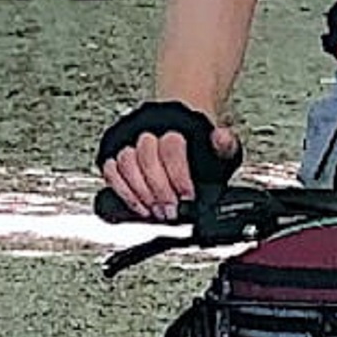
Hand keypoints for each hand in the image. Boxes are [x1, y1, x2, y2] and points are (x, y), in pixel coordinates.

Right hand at [100, 99, 241, 218]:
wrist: (183, 130)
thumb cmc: (199, 145)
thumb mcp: (219, 147)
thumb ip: (224, 145)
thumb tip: (222, 137)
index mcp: (177, 124)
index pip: (172, 147)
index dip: (179, 175)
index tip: (188, 197)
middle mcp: (149, 129)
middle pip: (147, 157)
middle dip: (159, 190)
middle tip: (171, 212)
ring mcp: (130, 140)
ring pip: (126, 162)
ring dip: (141, 192)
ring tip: (156, 212)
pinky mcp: (115, 152)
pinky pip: (111, 170)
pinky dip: (123, 191)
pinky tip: (140, 207)